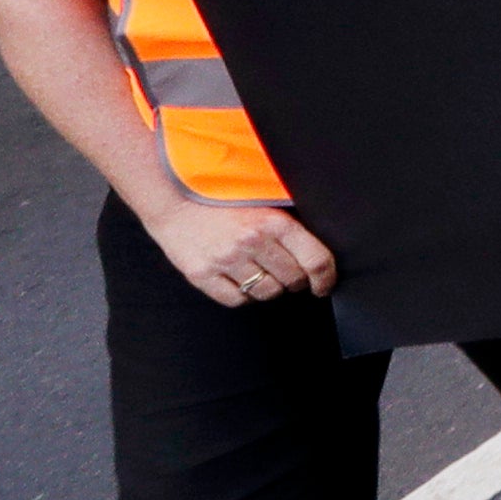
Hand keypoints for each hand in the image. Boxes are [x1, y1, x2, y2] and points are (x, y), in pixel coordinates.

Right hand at [154, 194, 337, 308]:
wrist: (174, 199)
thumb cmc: (223, 200)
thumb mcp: (264, 203)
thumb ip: (289, 225)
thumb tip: (317, 251)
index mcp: (273, 221)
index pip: (315, 260)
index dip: (326, 278)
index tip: (324, 285)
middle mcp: (251, 241)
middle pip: (293, 280)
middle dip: (296, 280)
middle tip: (288, 272)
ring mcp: (225, 259)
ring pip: (267, 293)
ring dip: (271, 288)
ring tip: (262, 273)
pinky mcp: (202, 274)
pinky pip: (237, 300)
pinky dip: (244, 295)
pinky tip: (241, 280)